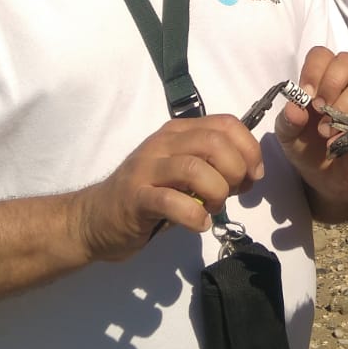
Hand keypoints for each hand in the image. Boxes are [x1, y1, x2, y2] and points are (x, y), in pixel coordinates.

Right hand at [76, 115, 263, 261]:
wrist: (95, 218)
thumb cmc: (148, 196)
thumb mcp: (183, 174)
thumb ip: (214, 167)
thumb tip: (250, 174)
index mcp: (178, 132)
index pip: (226, 124)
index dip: (249, 149)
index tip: (252, 176)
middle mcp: (163, 143)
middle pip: (215, 143)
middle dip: (235, 171)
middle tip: (233, 193)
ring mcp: (146, 169)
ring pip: (196, 169)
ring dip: (216, 193)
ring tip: (212, 208)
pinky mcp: (136, 198)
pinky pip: (172, 202)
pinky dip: (194, 216)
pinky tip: (198, 224)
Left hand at [276, 47, 347, 217]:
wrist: (327, 180)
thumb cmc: (307, 149)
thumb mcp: (288, 136)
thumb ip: (287, 121)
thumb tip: (294, 109)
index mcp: (322, 81)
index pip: (322, 56)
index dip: (313, 70)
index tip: (305, 95)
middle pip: (347, 61)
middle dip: (330, 84)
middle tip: (318, 108)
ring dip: (341, 108)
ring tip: (325, 131)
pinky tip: (338, 141)